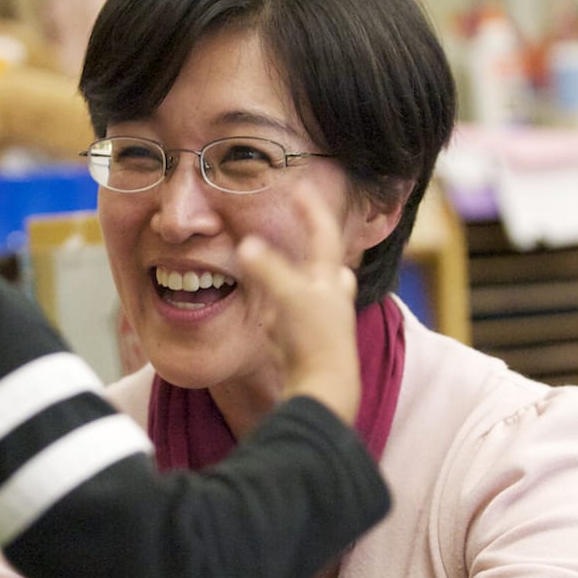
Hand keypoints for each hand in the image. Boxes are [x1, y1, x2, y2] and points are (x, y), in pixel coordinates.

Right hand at [232, 185, 360, 422]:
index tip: (301, 189)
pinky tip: (268, 319)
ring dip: (298, 280)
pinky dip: (280, 312)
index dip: (312, 211)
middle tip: (307, 233)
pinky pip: (292, 321)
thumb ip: (267, 269)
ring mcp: (319, 324)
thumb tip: (248, 245)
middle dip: (319, 250)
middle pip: (329, 266)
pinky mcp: (305, 347)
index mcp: (329, 281)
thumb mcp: (288, 296)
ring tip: (282, 270)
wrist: (322, 388)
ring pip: (310, 294)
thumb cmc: (313, 339)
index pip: (323, 234)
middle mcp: (329, 300)